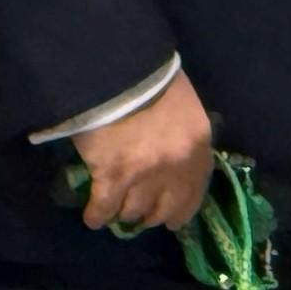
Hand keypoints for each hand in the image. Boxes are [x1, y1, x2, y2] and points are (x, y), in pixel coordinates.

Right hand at [72, 74, 214, 234]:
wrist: (117, 68)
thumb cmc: (150, 78)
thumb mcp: (181, 104)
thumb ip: (180, 134)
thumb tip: (168, 155)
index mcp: (197, 147)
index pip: (194, 192)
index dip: (181, 210)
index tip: (171, 220)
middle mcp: (175, 167)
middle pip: (163, 208)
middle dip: (150, 215)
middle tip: (138, 214)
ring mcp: (144, 175)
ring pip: (133, 210)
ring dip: (123, 213)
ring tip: (114, 209)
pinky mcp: (111, 176)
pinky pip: (104, 208)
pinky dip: (97, 215)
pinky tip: (92, 217)